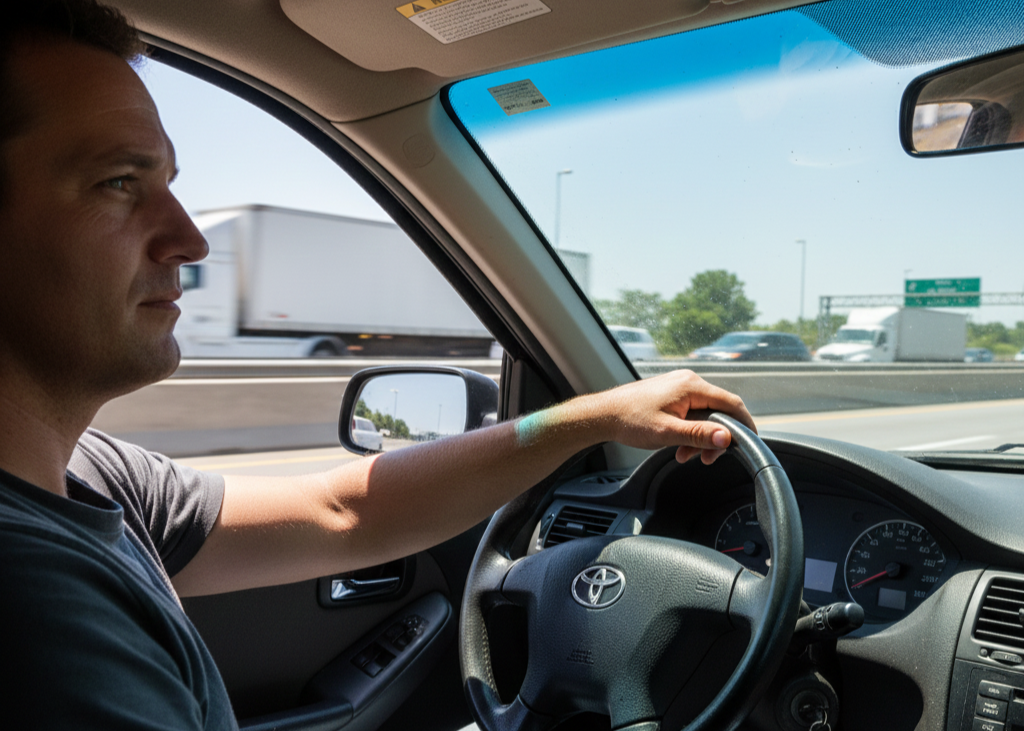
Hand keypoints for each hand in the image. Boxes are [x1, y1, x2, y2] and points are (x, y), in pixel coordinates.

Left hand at [590, 369, 754, 463]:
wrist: (603, 415)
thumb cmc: (630, 420)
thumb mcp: (668, 432)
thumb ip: (699, 434)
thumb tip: (727, 438)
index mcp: (691, 386)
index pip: (731, 403)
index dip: (744, 425)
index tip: (749, 443)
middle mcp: (688, 382)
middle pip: (719, 411)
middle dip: (715, 437)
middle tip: (707, 458)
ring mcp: (680, 388)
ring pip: (705, 415)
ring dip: (700, 438)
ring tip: (685, 455)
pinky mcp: (672, 396)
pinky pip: (692, 414)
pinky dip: (690, 432)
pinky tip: (679, 447)